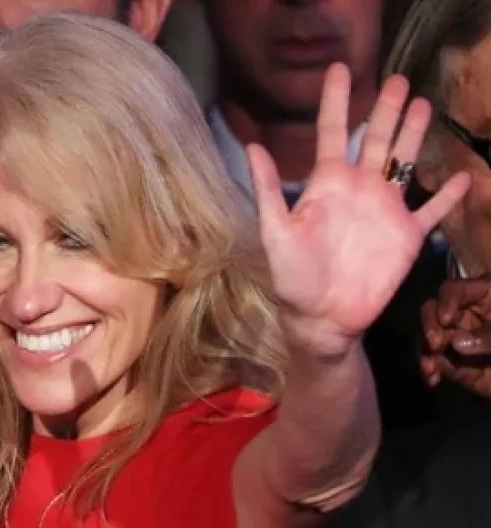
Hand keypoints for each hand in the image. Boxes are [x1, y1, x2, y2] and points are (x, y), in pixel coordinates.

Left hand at [249, 63, 469, 355]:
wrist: (320, 317)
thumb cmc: (292, 275)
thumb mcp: (275, 230)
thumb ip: (268, 189)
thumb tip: (252, 146)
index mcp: (326, 183)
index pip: (331, 132)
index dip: (334, 101)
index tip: (338, 69)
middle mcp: (358, 188)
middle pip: (375, 138)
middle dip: (386, 109)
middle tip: (397, 79)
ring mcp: (385, 209)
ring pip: (404, 162)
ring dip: (415, 135)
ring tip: (425, 105)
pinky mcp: (407, 235)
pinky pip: (432, 210)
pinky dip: (448, 195)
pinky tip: (463, 176)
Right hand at [420, 277, 490, 396]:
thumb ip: (490, 336)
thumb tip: (456, 343)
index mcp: (486, 297)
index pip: (456, 290)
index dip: (447, 301)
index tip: (446, 319)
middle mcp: (467, 315)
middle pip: (435, 311)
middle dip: (430, 326)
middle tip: (435, 343)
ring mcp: (459, 339)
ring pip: (430, 337)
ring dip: (425, 351)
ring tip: (430, 368)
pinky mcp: (456, 363)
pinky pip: (435, 362)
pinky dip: (430, 369)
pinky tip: (432, 378)